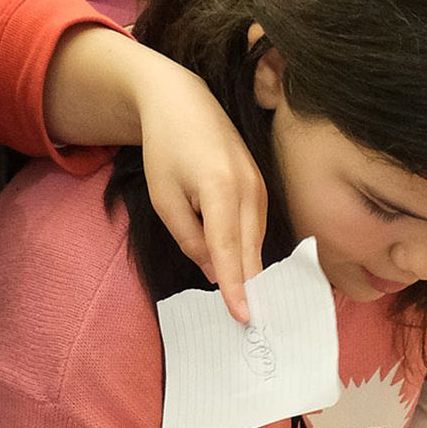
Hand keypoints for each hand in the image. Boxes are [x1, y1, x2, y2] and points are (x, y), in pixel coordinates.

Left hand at [136, 60, 266, 323]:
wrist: (182, 101)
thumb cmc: (166, 149)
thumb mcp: (165, 199)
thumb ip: (189, 239)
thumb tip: (213, 273)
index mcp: (220, 190)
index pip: (229, 251)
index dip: (236, 288)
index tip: (243, 319)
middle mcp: (248, 189)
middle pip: (250, 252)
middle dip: (250, 289)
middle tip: (250, 326)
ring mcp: (259, 187)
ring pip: (255, 243)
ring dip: (249, 272)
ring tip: (246, 304)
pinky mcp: (261, 188)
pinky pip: (256, 230)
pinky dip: (249, 252)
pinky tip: (242, 270)